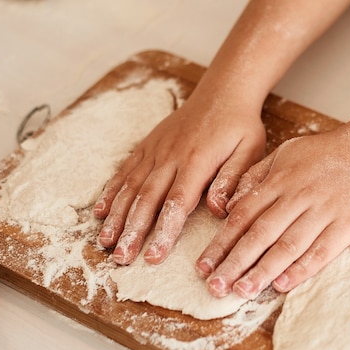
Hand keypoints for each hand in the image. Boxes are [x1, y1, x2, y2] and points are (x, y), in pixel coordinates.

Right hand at [93, 94, 265, 264]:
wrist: (222, 92)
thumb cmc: (238, 125)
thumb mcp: (249, 150)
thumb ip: (233, 179)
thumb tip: (218, 210)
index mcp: (196, 161)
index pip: (177, 203)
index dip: (163, 231)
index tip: (153, 256)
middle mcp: (169, 157)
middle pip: (147, 199)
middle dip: (132, 230)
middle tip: (121, 257)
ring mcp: (155, 151)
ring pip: (131, 187)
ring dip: (116, 215)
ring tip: (105, 241)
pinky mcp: (147, 147)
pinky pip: (125, 171)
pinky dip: (111, 191)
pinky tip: (100, 211)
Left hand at [196, 130, 349, 298]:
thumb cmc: (326, 153)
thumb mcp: (284, 154)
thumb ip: (255, 177)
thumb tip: (229, 205)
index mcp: (278, 181)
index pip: (242, 216)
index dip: (220, 243)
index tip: (203, 265)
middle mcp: (296, 197)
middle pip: (259, 234)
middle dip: (234, 262)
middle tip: (214, 286)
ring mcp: (322, 211)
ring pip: (287, 246)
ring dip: (262, 270)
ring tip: (241, 291)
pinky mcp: (347, 224)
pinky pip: (321, 250)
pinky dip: (301, 268)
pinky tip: (282, 284)